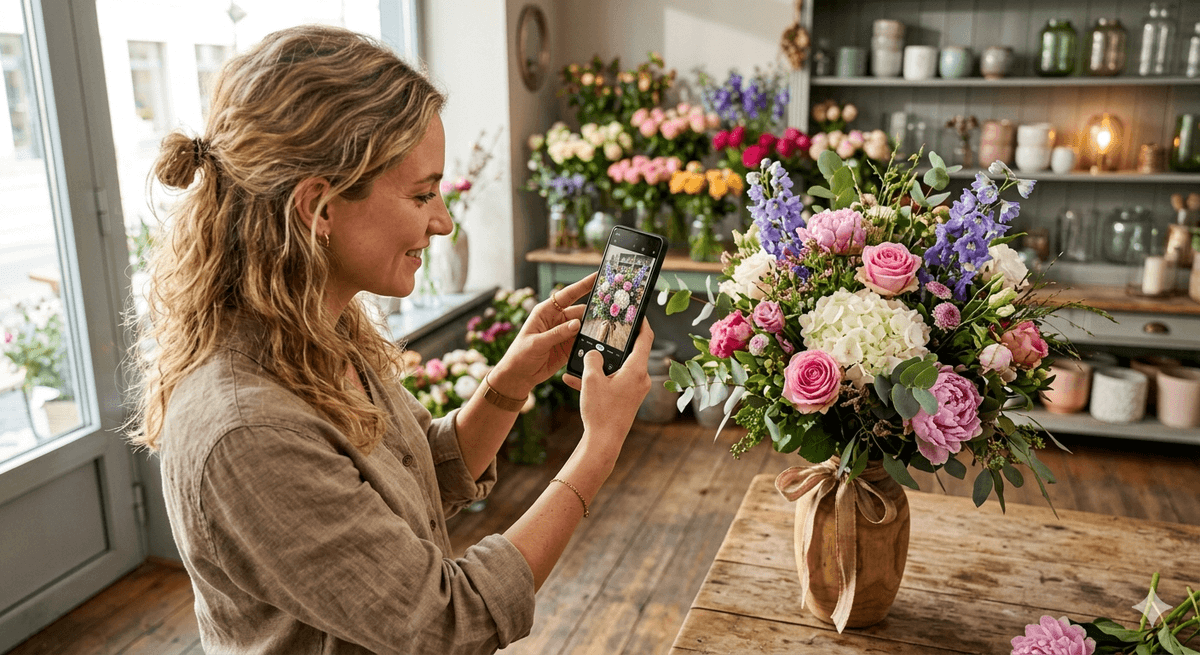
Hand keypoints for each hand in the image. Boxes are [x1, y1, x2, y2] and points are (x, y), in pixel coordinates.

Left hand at [486, 273, 595, 397]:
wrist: (519, 376)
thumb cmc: (520, 355)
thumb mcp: (537, 343)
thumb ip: (557, 333)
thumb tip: (577, 324)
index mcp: (546, 311)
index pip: (568, 294)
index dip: (584, 284)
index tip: (598, 276)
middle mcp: (557, 319)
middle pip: (581, 311)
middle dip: (594, 310)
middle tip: (610, 308)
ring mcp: (564, 333)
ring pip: (584, 326)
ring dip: (593, 327)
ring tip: (607, 327)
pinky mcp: (569, 346)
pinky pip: (583, 341)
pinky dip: (590, 341)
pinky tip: (598, 342)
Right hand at [572, 319, 653, 461]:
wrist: (603, 443)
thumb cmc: (601, 412)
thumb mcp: (591, 380)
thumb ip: (592, 360)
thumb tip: (593, 353)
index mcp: (636, 370)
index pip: (645, 338)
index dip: (642, 323)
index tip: (638, 312)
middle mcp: (640, 379)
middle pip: (631, 352)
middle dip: (614, 343)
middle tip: (606, 330)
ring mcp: (634, 390)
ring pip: (617, 369)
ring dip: (600, 364)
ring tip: (581, 359)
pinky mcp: (627, 400)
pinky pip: (612, 383)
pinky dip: (598, 380)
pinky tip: (574, 380)